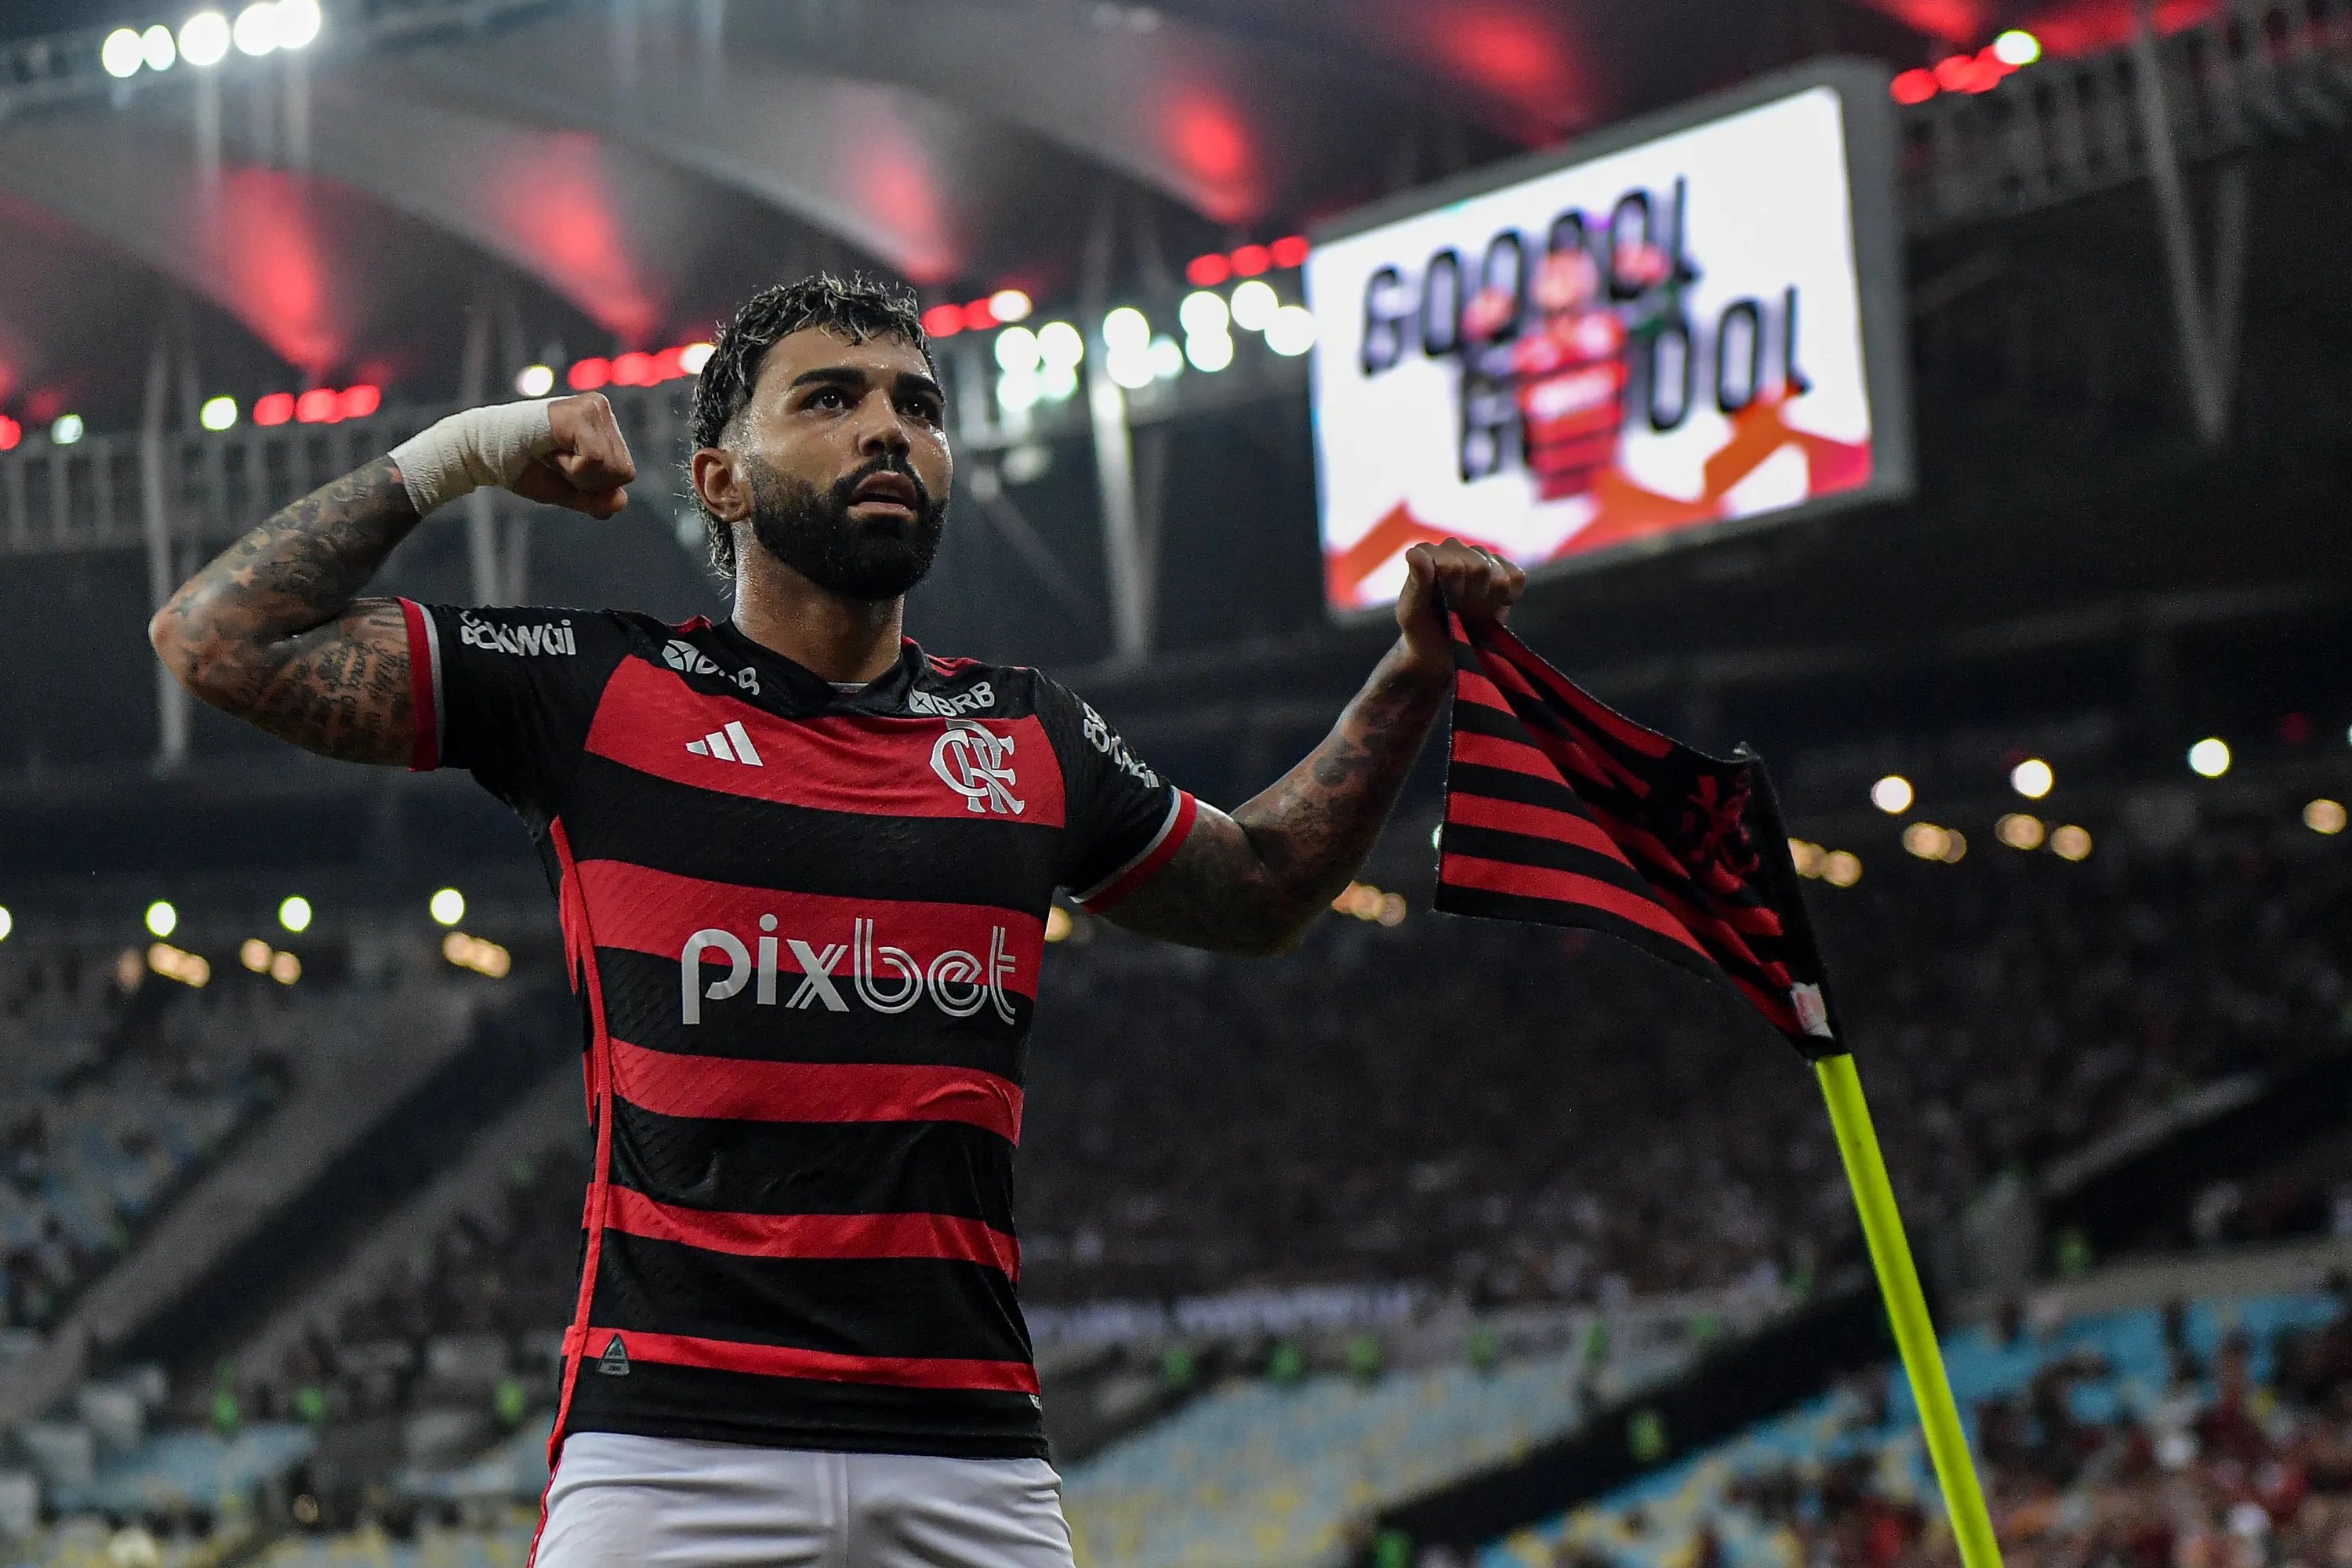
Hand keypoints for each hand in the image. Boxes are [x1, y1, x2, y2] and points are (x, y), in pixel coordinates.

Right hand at [510, 393, 635, 517]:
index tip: (562, 465)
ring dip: (576, 473)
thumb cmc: (526, 468)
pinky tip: (550, 451)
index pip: (625, 473)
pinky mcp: (579, 414)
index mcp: (604, 424)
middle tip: (554, 459)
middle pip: (623, 472)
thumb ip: (597, 500)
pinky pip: (595, 460)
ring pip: (611, 468)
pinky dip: (572, 468)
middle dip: (587, 480)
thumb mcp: (568, 490)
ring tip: (551, 453)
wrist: (484, 454)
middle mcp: (601, 407)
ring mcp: (592, 406)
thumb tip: (621, 501)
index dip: (593, 484)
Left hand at [1397, 537, 1524, 674]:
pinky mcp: (1504, 568)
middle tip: (1456, 613)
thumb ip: (1415, 584)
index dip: (1452, 595)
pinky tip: (1489, 608)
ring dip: (1486, 603)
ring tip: (1469, 612)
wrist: (1442, 650)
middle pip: (1480, 568)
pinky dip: (1507, 599)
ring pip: (1499, 577)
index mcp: (1427, 552)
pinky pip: (1517, 578)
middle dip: (1470, 599)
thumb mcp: (1411, 614)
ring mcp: (1480, 555)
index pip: (1452, 566)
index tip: (1442, 608)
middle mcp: (1453, 547)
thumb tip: (1415, 553)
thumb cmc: (1422, 631)